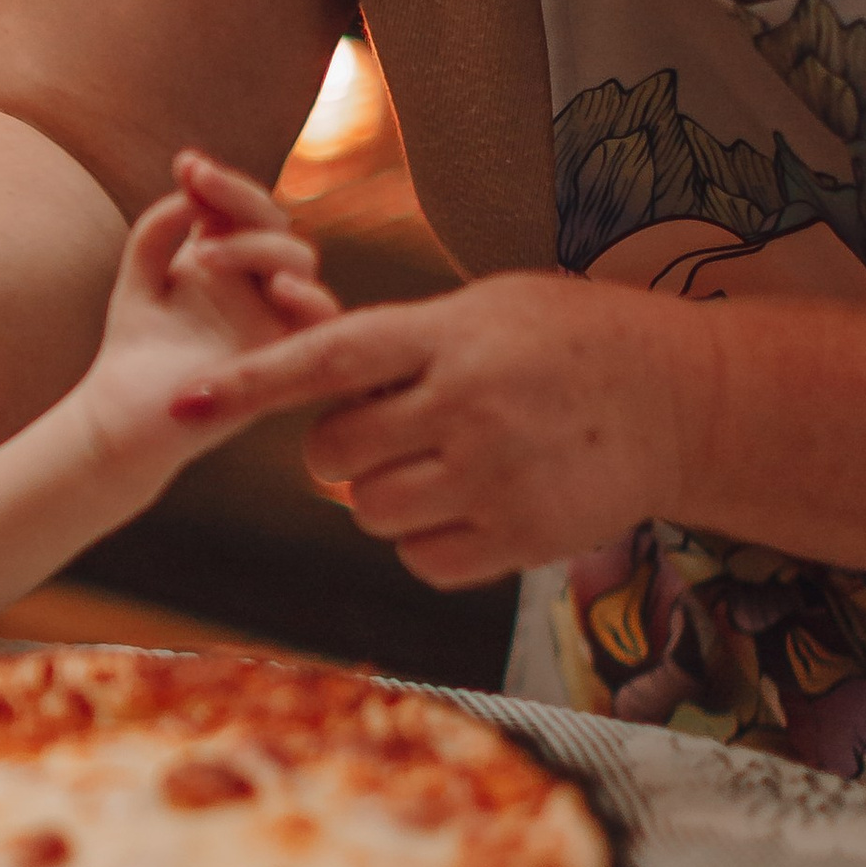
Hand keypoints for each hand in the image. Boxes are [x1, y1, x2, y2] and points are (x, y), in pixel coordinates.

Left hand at [81, 149, 340, 463]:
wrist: (122, 419)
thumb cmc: (136, 347)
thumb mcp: (140, 277)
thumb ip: (157, 232)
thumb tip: (189, 196)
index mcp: (235, 260)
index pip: (247, 209)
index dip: (222, 183)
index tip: (185, 164)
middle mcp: (263, 286)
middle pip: (278, 227)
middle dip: (238, 200)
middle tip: (196, 187)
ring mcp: (278, 321)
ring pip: (298, 265)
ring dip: (257, 247)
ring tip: (203, 252)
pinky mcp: (286, 361)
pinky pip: (320, 325)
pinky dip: (308, 302)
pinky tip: (276, 288)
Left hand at [159, 269, 708, 587]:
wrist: (684, 399)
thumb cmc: (571, 341)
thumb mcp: (488, 309)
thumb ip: (404, 341)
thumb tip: (315, 379)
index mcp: (448, 335)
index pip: (323, 359)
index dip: (247, 384)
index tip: (181, 403)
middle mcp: (465, 405)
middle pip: (333, 453)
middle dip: (340, 450)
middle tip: (389, 432)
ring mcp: (493, 475)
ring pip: (370, 512)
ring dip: (382, 498)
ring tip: (441, 465)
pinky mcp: (520, 535)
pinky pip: (421, 557)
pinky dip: (426, 542)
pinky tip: (469, 506)